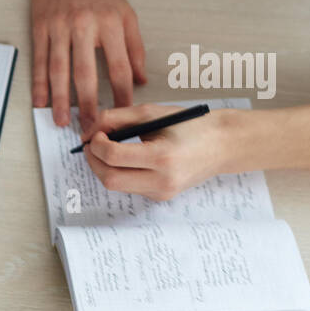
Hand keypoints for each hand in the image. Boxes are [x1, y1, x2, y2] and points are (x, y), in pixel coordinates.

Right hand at [32, 0, 146, 129]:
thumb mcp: (126, 14)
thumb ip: (135, 47)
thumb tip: (140, 80)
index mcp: (111, 23)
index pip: (119, 66)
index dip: (121, 93)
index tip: (122, 113)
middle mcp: (85, 25)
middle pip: (86, 73)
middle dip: (87, 104)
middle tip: (90, 128)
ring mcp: (60, 26)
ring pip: (59, 70)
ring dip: (60, 99)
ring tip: (63, 121)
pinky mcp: (41, 27)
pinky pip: (39, 60)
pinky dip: (39, 83)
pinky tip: (41, 101)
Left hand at [81, 104, 236, 200]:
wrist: (223, 144)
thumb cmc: (189, 124)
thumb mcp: (152, 113)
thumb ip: (116, 118)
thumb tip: (87, 131)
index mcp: (162, 157)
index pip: (113, 156)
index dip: (95, 143)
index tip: (94, 133)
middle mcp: (162, 181)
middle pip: (108, 179)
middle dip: (92, 160)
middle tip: (92, 144)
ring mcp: (161, 193)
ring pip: (115, 185)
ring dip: (104, 167)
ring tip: (108, 148)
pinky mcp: (160, 197)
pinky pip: (128, 187)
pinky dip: (119, 172)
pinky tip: (126, 158)